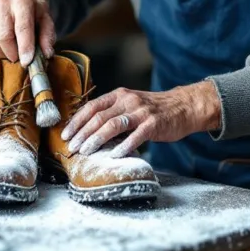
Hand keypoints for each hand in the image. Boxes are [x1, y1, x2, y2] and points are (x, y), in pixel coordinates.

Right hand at [0, 0, 55, 66]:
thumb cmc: (34, 11)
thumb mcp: (46, 19)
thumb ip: (47, 36)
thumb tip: (46, 54)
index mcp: (21, 2)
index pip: (22, 28)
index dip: (24, 47)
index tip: (26, 62)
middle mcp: (2, 5)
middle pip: (4, 37)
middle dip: (13, 54)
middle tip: (20, 58)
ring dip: (3, 54)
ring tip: (12, 51)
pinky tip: (1, 46)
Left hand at [60, 82, 220, 158]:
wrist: (183, 107)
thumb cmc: (154, 110)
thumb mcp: (130, 105)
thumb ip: (112, 113)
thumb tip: (88, 131)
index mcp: (119, 95)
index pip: (92, 106)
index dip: (77, 121)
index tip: (65, 134)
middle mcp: (128, 100)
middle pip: (99, 117)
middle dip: (83, 133)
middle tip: (72, 147)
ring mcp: (141, 112)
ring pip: (113, 125)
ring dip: (97, 139)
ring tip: (86, 151)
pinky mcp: (154, 124)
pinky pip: (136, 136)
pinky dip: (124, 146)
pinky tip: (114, 155)